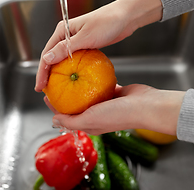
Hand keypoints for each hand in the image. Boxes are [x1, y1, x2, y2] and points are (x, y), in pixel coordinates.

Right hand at [35, 0, 162, 91]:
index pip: (47, 53)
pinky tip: (71, 79)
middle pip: (52, 57)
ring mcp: (76, 40)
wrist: (126, 17)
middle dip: (47, 74)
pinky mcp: (85, 45)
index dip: (42, 71)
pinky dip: (71, 70)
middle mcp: (67, 35)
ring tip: (55, 88)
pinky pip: (74, 60)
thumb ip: (66, 49)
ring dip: (58, 73)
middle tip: (44, 90)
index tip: (40, 86)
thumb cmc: (108, 23)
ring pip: (62, 59)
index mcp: (63, 30)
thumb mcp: (85, 37)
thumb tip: (47, 59)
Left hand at [45, 84, 184, 135]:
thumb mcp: (90, 119)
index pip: (67, 116)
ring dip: (78, 84)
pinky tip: (87, 68)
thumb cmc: (119, 114)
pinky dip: (93, 78)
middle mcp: (97, 114)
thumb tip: (53, 121)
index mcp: (90, 124)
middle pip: (75, 103)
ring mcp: (106, 103)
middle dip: (64, 93)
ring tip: (69, 72)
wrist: (146, 105)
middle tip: (55, 80)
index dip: (55, 107)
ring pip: (88, 93)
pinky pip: (101, 84)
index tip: (47, 94)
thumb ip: (71, 121)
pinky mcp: (114, 92)